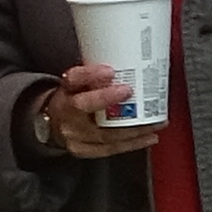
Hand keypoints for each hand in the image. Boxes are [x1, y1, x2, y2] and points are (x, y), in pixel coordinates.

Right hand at [33, 59, 161, 160]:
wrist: (54, 124)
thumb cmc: (73, 99)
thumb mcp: (79, 82)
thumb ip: (97, 74)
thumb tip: (128, 61)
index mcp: (65, 91)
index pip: (74, 79)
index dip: (91, 75)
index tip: (109, 71)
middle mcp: (66, 114)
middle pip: (86, 107)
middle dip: (111, 100)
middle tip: (133, 93)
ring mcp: (74, 136)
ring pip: (105, 133)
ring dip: (134, 128)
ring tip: (156, 121)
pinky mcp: (84, 150)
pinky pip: (110, 149)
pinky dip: (132, 144)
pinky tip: (148, 137)